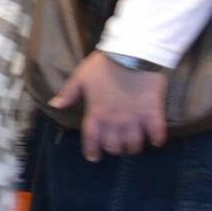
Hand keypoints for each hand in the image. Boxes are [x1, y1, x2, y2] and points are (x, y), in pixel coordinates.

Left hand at [49, 51, 167, 161]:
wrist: (134, 53)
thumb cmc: (105, 65)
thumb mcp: (80, 77)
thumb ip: (68, 93)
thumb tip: (54, 105)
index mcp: (96, 113)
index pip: (92, 139)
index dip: (92, 151)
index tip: (94, 157)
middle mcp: (115, 120)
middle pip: (113, 145)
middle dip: (113, 148)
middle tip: (115, 146)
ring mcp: (135, 117)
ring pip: (134, 143)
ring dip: (132, 147)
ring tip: (133, 145)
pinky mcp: (153, 111)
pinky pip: (157, 132)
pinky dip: (157, 138)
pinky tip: (156, 140)